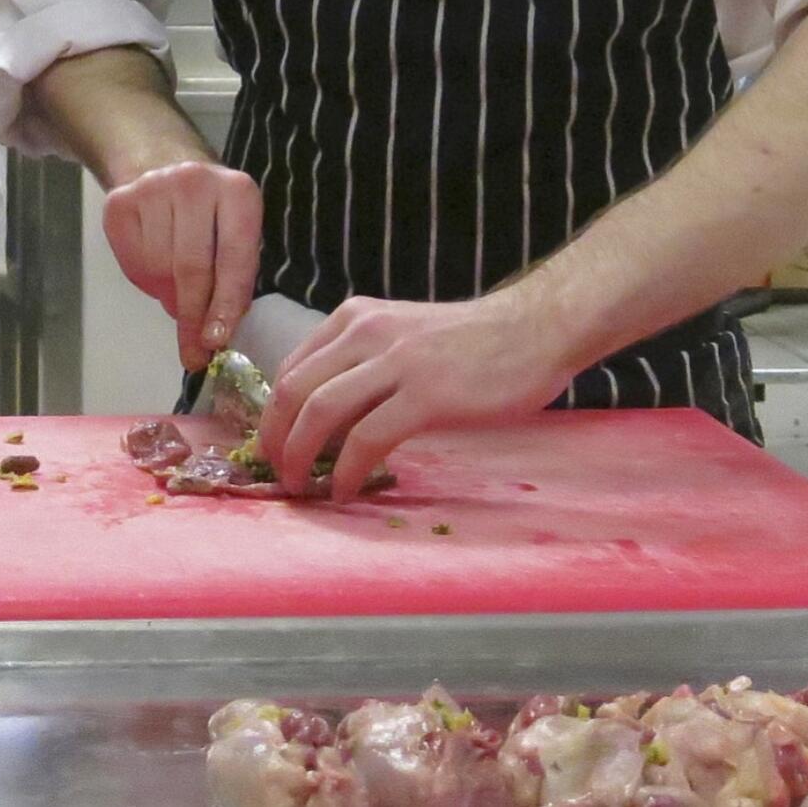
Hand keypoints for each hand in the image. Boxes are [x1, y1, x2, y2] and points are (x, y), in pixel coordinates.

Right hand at [103, 161, 262, 371]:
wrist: (161, 164)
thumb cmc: (209, 214)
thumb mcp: (233, 235)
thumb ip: (230, 278)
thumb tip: (212, 336)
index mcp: (238, 191)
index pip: (234, 257)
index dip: (225, 304)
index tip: (216, 341)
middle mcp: (196, 182)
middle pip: (192, 267)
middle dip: (193, 316)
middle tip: (193, 352)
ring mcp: (154, 187)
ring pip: (159, 268)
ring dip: (167, 292)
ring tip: (174, 285)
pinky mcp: (120, 200)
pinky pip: (131, 259)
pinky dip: (143, 277)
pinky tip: (153, 263)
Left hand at [257, 291, 574, 502]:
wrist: (533, 330)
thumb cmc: (471, 340)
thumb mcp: (402, 336)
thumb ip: (363, 364)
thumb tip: (324, 419)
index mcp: (357, 318)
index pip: (291, 366)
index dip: (274, 413)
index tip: (276, 446)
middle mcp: (367, 332)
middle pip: (294, 390)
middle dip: (275, 439)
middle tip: (280, 473)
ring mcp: (397, 362)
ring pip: (320, 412)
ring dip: (300, 457)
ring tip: (302, 486)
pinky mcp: (426, 396)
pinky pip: (366, 439)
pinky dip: (345, 471)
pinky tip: (345, 490)